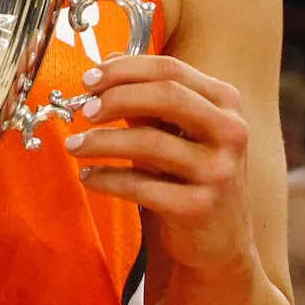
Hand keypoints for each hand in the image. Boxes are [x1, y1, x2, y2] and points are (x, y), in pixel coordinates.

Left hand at [66, 53, 255, 274]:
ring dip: (101, 141)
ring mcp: (218, 171)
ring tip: (74, 145)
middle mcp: (230, 132)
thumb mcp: (179, 130)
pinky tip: (88, 177)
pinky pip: (140, 185)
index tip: (89, 79)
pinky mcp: (199, 207)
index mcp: (226, 103)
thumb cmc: (191, 175)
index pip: (170, 69)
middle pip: (166, 95)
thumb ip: (149, 98)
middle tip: (84, 110)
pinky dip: (107, 178)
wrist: (219, 241)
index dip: (124, 70)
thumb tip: (108, 63)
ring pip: (149, 142)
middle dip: (116, 98)